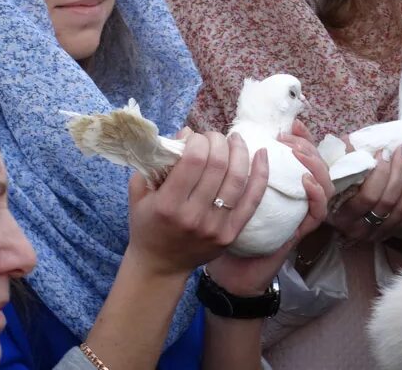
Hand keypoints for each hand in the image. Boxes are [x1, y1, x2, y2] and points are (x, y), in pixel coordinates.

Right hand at [126, 131, 268, 277]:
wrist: (160, 267)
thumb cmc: (147, 225)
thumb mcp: (139, 193)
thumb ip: (155, 161)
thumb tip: (186, 133)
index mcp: (168, 204)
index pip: (193, 159)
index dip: (199, 139)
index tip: (195, 136)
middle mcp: (193, 216)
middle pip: (217, 165)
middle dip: (218, 141)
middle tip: (214, 136)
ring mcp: (215, 227)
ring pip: (237, 179)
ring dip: (239, 151)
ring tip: (235, 139)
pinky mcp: (231, 234)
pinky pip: (252, 200)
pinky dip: (261, 174)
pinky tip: (262, 154)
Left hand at [208, 120, 330, 295]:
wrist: (228, 276)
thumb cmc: (219, 234)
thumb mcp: (217, 196)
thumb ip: (210, 170)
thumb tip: (186, 135)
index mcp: (274, 185)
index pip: (298, 153)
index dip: (299, 136)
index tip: (287, 123)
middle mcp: (290, 196)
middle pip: (313, 161)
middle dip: (305, 142)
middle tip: (289, 134)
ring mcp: (297, 213)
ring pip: (322, 181)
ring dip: (313, 162)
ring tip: (297, 150)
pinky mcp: (299, 233)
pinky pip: (317, 212)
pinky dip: (316, 194)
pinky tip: (305, 181)